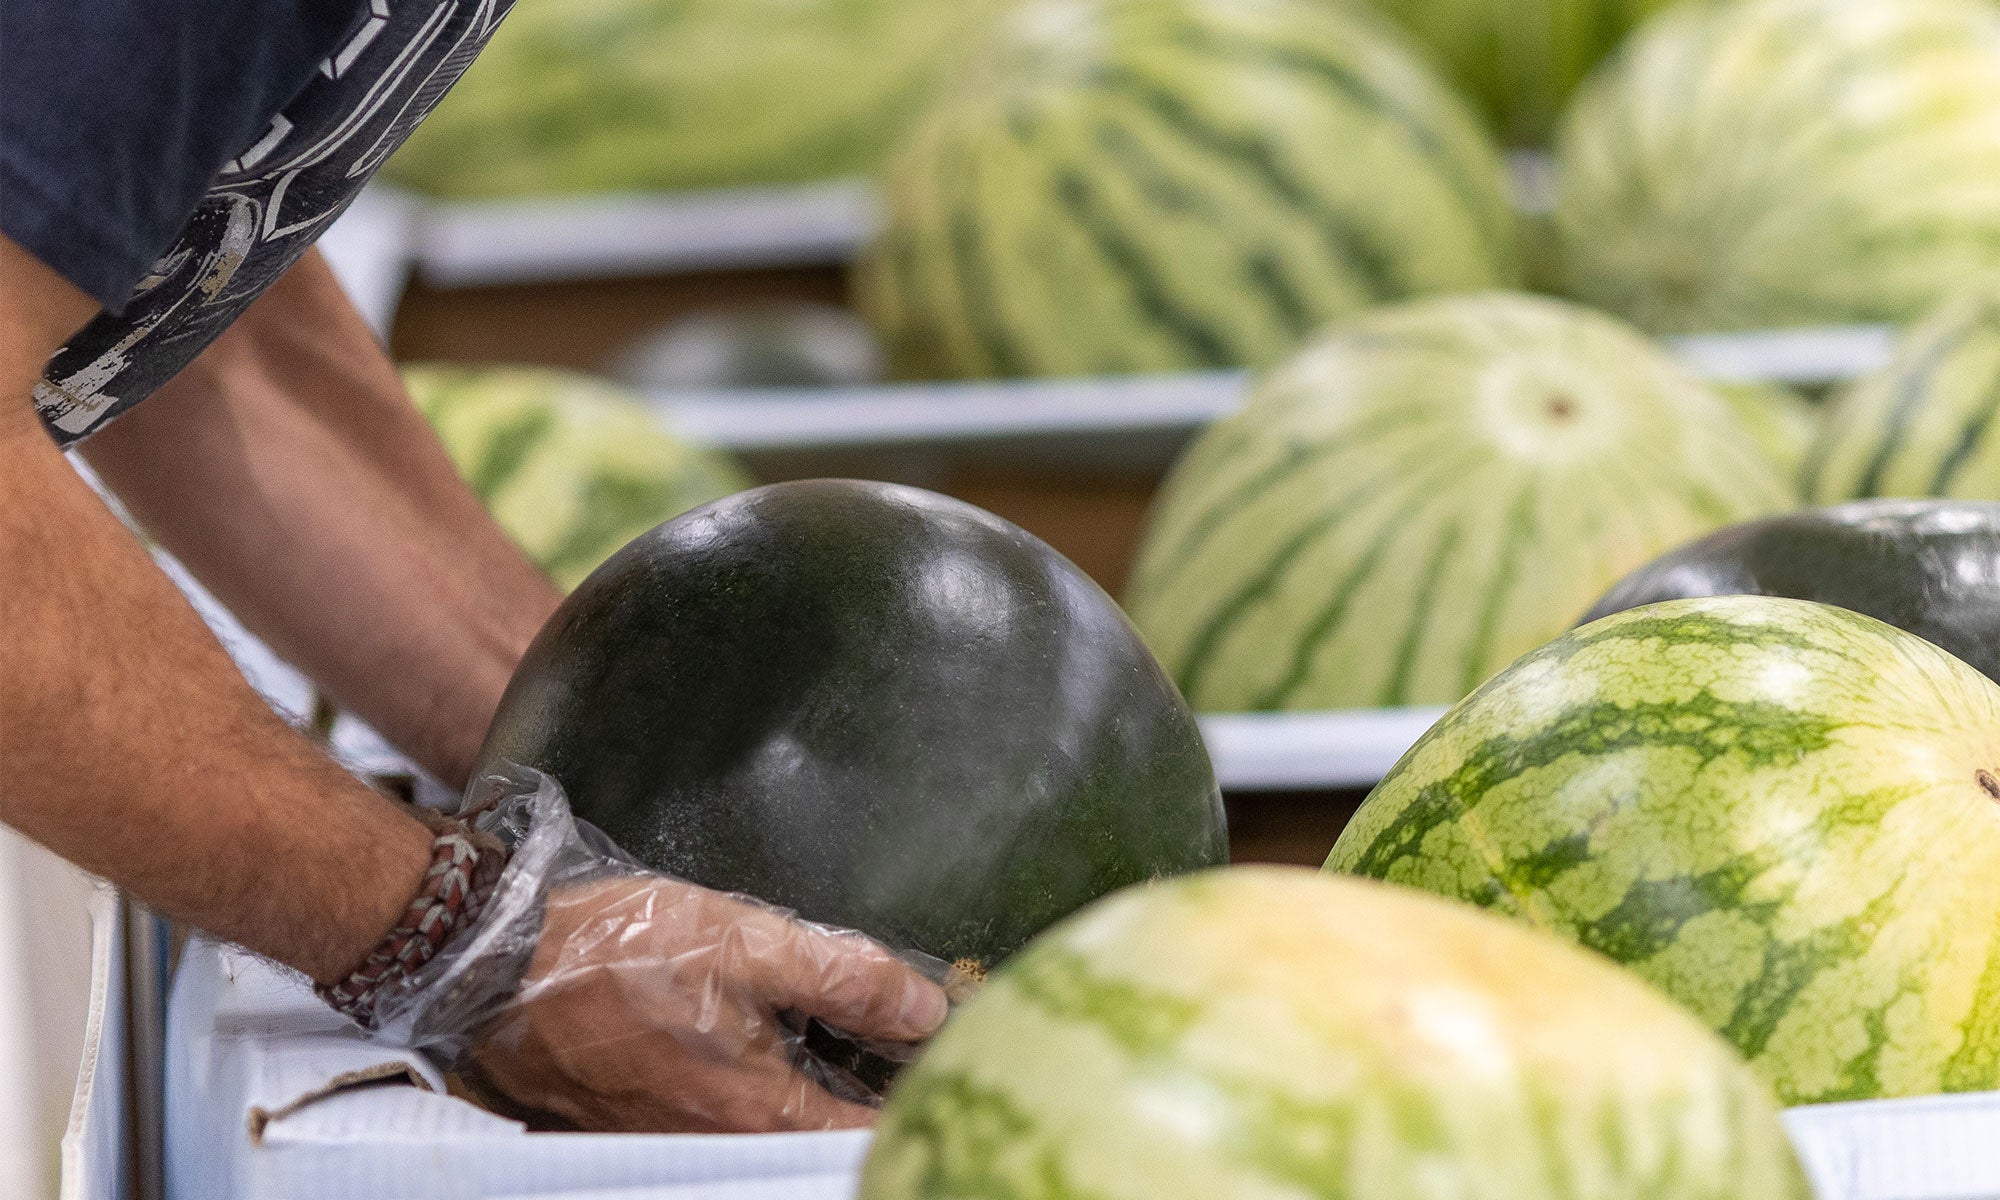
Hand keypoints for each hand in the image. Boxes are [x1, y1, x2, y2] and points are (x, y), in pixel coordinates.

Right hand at [461, 875, 949, 1132]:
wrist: (491, 961)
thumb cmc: (611, 948)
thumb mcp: (745, 939)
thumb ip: (845, 976)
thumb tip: (925, 1007)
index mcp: (754, 1111)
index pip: (866, 1135)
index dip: (914, 1097)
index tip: (940, 1060)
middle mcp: (713, 1144)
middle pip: (817, 1139)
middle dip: (863, 1096)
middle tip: (893, 1042)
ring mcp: (669, 1141)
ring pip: (767, 1132)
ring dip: (807, 1090)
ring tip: (832, 1033)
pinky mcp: (634, 1124)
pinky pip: (714, 1120)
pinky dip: (749, 1088)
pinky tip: (754, 1037)